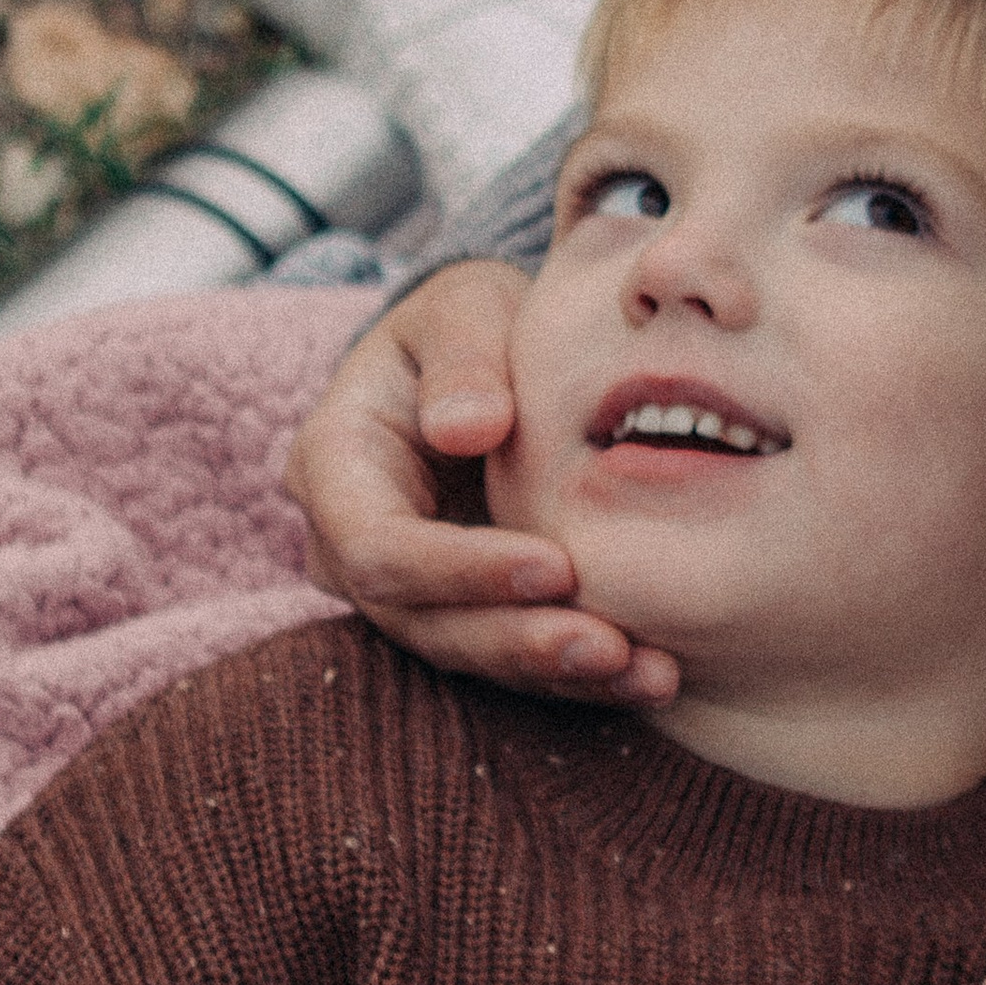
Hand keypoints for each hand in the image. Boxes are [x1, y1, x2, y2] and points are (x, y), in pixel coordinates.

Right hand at [283, 263, 677, 701]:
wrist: (488, 362)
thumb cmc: (473, 324)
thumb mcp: (465, 307)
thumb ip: (464, 357)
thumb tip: (469, 430)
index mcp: (334, 462)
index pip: (379, 545)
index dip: (461, 569)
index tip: (555, 566)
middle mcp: (352, 543)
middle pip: (422, 621)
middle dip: (518, 639)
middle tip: (611, 645)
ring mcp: (403, 590)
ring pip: (469, 654)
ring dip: (558, 672)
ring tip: (648, 673)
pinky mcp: (462, 615)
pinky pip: (511, 662)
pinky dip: (580, 677)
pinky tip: (651, 677)